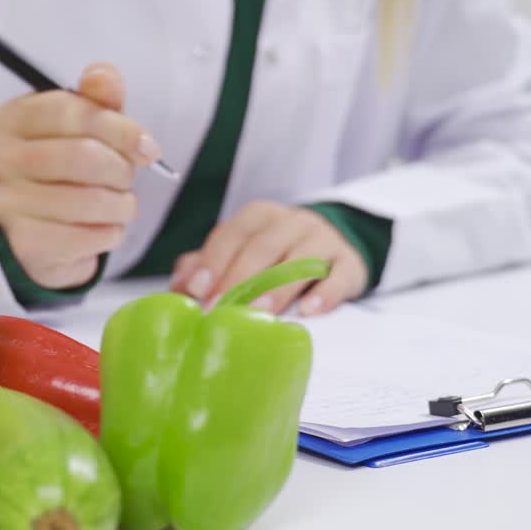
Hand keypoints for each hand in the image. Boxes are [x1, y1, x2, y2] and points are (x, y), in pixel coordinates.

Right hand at [0, 63, 159, 288]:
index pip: (69, 111)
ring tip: (120, 203)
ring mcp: (6, 203)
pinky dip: (111, 232)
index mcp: (10, 119)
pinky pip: (88, 236)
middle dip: (120, 169)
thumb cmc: (65, 170)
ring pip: (89, 200)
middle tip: (128, 178)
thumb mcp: (84, 127)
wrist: (42, 234)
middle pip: (81, 156)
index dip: (118, 127)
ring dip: (121, 204)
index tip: (146, 146)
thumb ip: (97, 98)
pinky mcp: (25, 243)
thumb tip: (102, 75)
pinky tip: (104, 226)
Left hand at [168, 201, 366, 315]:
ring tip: (260, 312)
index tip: (199, 289)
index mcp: (259, 216)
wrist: (336, 242)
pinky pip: (339, 276)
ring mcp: (323, 240)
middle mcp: (291, 222)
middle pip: (263, 247)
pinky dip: (325, 294)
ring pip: (300, 260)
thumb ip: (209, 263)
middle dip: (239, 279)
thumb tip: (180, 285)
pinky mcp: (349, 263)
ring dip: (278, 288)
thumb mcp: (243, 249)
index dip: (214, 260)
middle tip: (221, 309)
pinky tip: (309, 310)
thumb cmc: (277, 253)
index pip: (233, 233)